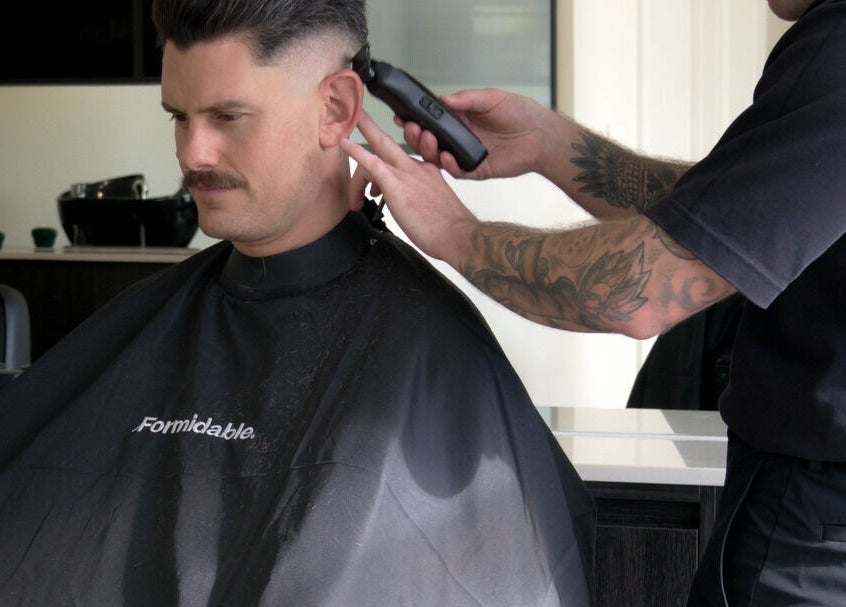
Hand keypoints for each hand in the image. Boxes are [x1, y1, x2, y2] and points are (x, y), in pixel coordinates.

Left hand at [341, 110, 477, 264]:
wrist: (457, 235)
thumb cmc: (448, 229)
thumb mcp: (434, 207)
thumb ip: (420, 201)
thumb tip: (407, 209)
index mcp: (426, 172)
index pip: (399, 158)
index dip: (385, 155)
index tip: (376, 162)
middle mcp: (415, 168)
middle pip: (386, 142)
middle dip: (369, 126)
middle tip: (355, 116)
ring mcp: (405, 173)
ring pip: (375, 152)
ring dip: (356, 164)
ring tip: (353, 198)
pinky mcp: (395, 184)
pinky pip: (371, 161)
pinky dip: (355, 150)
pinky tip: (344, 144)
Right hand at [398, 87, 553, 180]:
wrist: (541, 135)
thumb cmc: (520, 113)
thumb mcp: (491, 98)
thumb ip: (467, 99)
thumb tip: (443, 100)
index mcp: (459, 119)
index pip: (430, 121)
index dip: (415, 119)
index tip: (402, 116)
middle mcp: (459, 137)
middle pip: (428, 141)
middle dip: (416, 136)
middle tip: (413, 129)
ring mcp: (465, 155)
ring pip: (437, 157)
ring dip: (428, 150)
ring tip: (428, 141)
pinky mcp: (475, 170)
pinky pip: (457, 171)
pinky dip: (449, 165)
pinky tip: (446, 157)